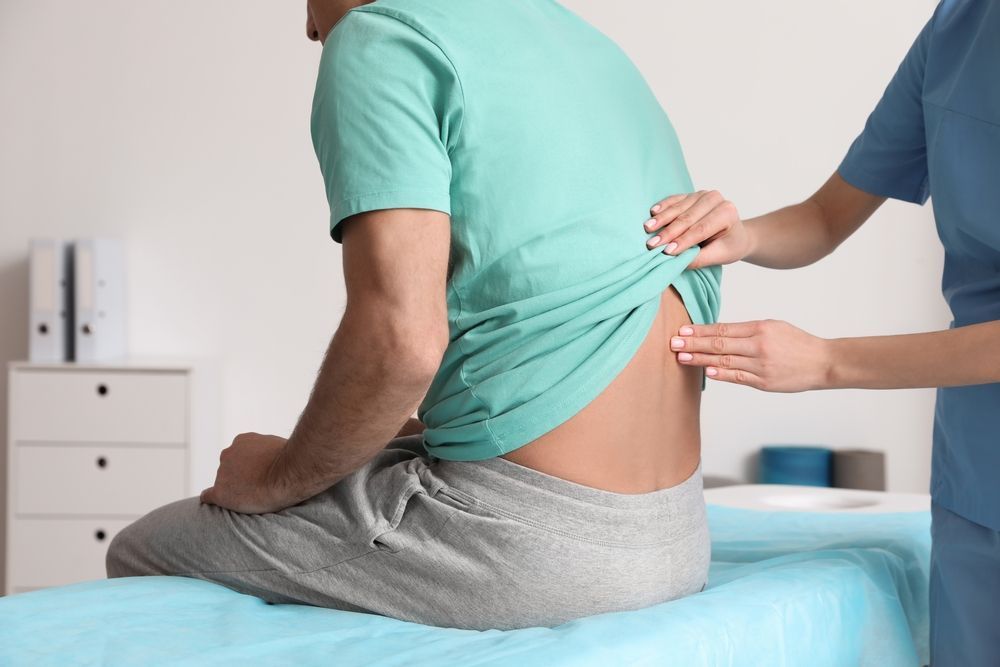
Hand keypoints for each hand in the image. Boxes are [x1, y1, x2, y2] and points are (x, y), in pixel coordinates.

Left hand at [201, 433, 298, 513]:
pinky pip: (208, 496)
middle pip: (228, 468)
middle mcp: (227, 454)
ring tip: (255, 496)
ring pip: (223, 483)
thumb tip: (270, 458)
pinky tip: (211, 502)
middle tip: (257, 486)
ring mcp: (222, 473)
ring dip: (234, 488)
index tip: (257, 475)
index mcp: (241, 441)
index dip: (247, 467)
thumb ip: (266, 450)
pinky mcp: (221, 492)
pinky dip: (210, 498)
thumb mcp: (277, 445)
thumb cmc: (289, 460)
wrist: (287, 474)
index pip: (238, 455)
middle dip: (239, 476)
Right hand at [645, 190, 751, 268]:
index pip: (701, 229)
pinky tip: (652, 212)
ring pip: (678, 208)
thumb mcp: (721, 255)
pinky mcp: (691, 195)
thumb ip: (700, 259)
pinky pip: (674, 199)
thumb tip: (677, 262)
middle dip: (668, 232)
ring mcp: (702, 194)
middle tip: (652, 244)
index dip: (683, 241)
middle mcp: (715, 199)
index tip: (667, 252)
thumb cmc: (729, 245)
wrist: (734, 233)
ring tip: (648, 228)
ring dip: (662, 219)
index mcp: (727, 213)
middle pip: (687, 218)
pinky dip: (663, 206)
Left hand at [671, 320, 832, 391]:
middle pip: (719, 344)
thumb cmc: (797, 343)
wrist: (822, 362)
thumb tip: (718, 334)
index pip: (723, 329)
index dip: (701, 331)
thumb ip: (747, 330)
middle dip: (694, 344)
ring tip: (682, 357)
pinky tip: (706, 372)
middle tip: (674, 343)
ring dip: (701, 360)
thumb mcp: (773, 326)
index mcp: (760, 328)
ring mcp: (761, 365)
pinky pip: (738, 377)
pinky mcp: (764, 382)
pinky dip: (721, 375)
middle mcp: (759, 345)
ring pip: (725, 361)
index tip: (683, 330)